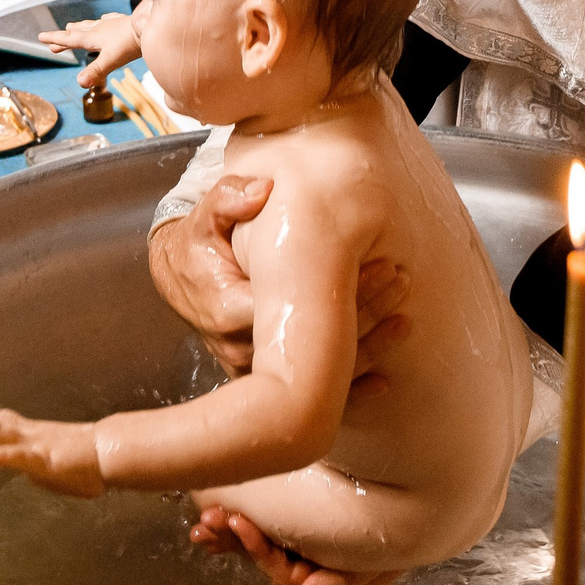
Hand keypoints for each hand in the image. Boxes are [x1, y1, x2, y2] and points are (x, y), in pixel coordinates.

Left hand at [0, 396, 103, 497]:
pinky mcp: (43, 460)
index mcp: (33, 436)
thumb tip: (32, 470)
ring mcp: (34, 445)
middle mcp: (29, 435)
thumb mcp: (58, 465)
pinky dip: (1, 456)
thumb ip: (41, 465)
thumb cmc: (92, 462)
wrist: (113, 454)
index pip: (1, 421)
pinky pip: (18, 458)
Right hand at [41, 11, 138, 88]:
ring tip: (72, 26)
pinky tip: (104, 19)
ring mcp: (111, 24)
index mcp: (93, 37)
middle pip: (77, 33)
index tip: (41, 37)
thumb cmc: (130, 44)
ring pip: (90, 25)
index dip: (55, 39)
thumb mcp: (111, 60)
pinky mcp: (122, 22)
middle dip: (64, 37)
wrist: (149, 25)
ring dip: (79, 28)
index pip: (69, 39)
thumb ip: (95, 71)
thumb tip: (80, 83)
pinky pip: (107, 20)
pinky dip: (101, 21)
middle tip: (52, 42)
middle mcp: (99, 28)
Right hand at [150, 180, 412, 385]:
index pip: (296, 306)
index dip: (341, 289)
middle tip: (398, 280)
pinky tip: (382, 381)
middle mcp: (242, 348)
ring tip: (403, 322)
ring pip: (317, 374)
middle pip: (313, 344)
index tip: (377, 263)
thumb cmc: (199, 245)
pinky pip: (310, 393)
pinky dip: (348, 389)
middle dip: (363, 314)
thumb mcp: (206, 216)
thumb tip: (260, 191)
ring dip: (365, 351)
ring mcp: (254, 370)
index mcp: (230, 309)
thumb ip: (228, 199)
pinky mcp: (264, 380)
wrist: (181, 277)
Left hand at [190, 506, 404, 584]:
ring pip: (259, 545)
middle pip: (264, 559)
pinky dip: (234, 531)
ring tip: (204, 524)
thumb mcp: (376, 559)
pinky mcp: (293, 527)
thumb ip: (341, 582)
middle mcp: (309, 568)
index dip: (259, 549)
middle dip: (235, 539)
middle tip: (212, 519)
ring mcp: (300, 548)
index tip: (239, 522)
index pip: (285, 574)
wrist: (414, 493)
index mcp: (326, 581)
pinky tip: (208, 533)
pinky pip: (260, 531)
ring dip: (229, 534)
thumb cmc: (399, 530)